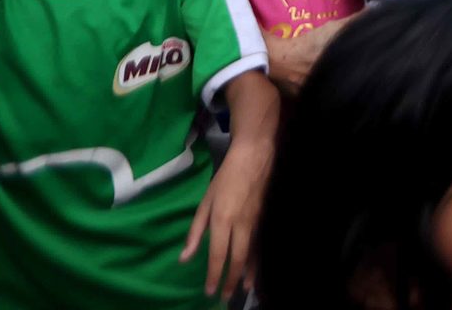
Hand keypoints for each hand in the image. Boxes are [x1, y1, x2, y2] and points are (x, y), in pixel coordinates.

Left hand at [182, 137, 270, 296]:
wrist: (255, 157)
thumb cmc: (226, 177)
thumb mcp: (205, 201)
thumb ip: (196, 231)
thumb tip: (185, 257)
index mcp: (223, 219)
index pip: (218, 254)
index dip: (214, 275)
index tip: (209, 291)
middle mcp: (242, 224)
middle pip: (238, 258)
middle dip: (231, 280)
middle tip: (225, 297)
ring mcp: (257, 221)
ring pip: (254, 254)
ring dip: (248, 274)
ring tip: (243, 290)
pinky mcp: (265, 218)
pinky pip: (262, 244)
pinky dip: (259, 260)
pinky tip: (256, 270)